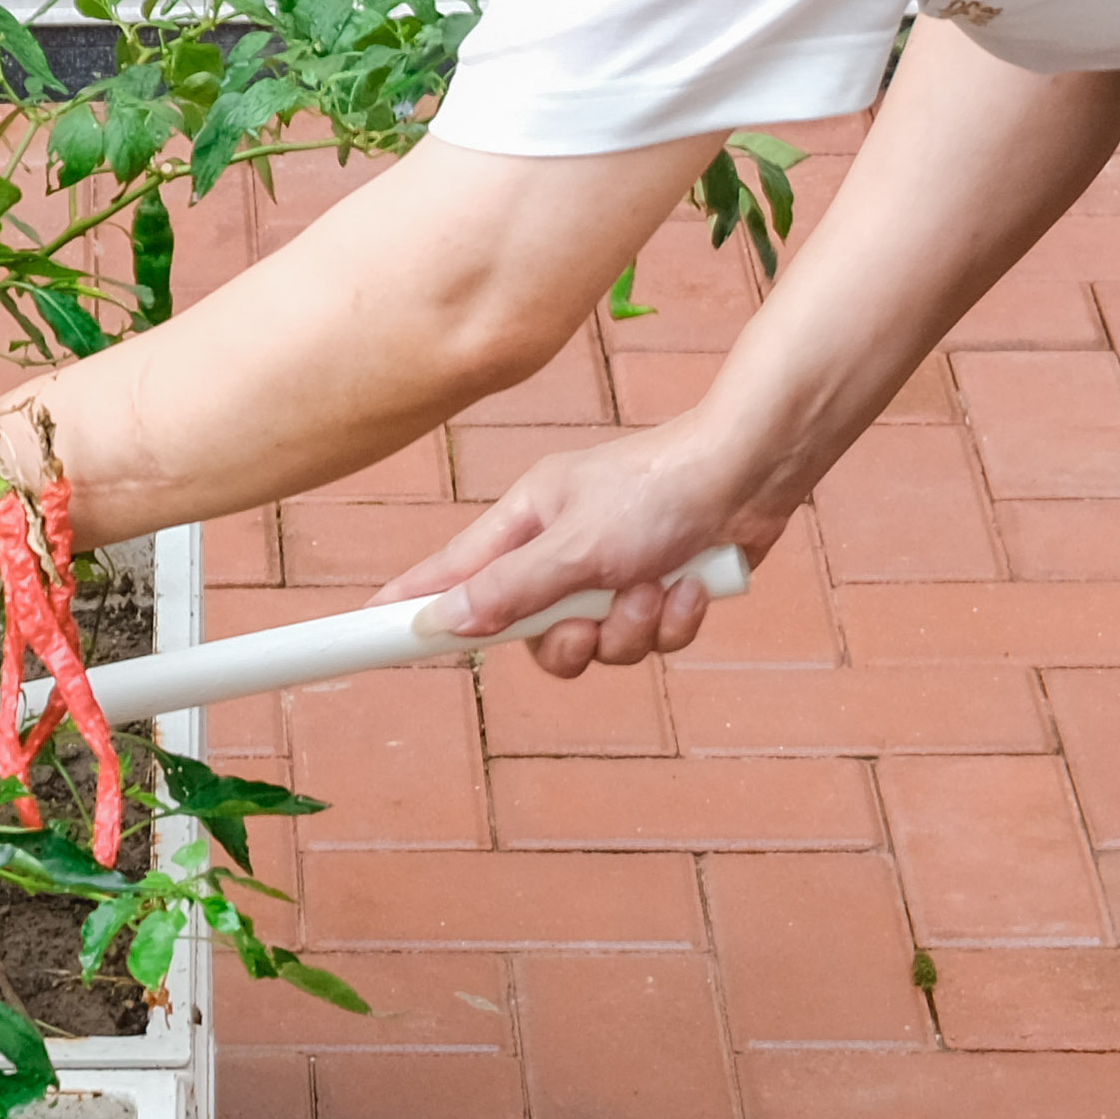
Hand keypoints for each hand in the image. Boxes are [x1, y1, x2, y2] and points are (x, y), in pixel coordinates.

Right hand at [384, 420, 780, 678]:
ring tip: (656, 585)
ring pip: (598, 645)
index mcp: (525, 522)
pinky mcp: (660, 591)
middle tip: (589, 623)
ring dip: (632, 627)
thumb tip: (444, 623)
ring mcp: (612, 573)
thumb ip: (512, 590)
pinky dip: (672, 619)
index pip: (449, 572)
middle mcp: (563, 550)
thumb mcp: (578, 546)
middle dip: (570, 640)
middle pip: (531, 635)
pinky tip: (691, 585)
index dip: (409, 605)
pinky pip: (649, 639)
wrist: (753, 473)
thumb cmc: (659, 488)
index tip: (366, 632)